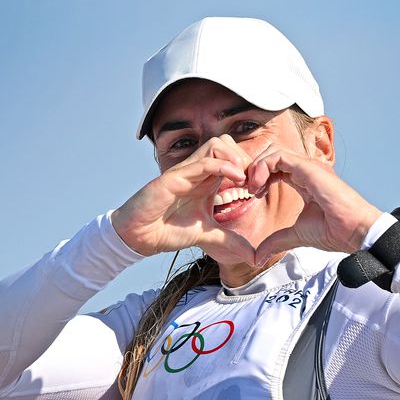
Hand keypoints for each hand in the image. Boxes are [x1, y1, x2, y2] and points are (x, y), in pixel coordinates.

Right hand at [111, 135, 256, 264]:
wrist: (140, 236)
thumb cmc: (169, 229)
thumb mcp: (208, 235)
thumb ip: (231, 241)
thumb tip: (254, 258)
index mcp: (206, 179)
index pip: (233, 156)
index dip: (249, 167)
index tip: (258, 188)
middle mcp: (197, 171)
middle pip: (226, 142)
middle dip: (245, 158)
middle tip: (252, 181)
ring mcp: (186, 172)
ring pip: (216, 144)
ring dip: (235, 158)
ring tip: (243, 180)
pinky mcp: (174, 177)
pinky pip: (203, 162)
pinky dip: (223, 166)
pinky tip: (235, 180)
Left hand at [247, 144, 381, 265]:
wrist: (353, 232)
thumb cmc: (334, 231)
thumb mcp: (295, 235)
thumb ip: (275, 241)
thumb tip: (257, 257)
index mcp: (305, 179)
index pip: (276, 165)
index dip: (259, 176)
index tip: (251, 194)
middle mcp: (306, 169)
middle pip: (271, 154)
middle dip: (254, 168)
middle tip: (246, 188)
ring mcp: (308, 166)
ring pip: (273, 151)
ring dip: (256, 167)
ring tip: (251, 188)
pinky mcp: (309, 168)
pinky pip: (278, 157)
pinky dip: (263, 167)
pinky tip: (258, 186)